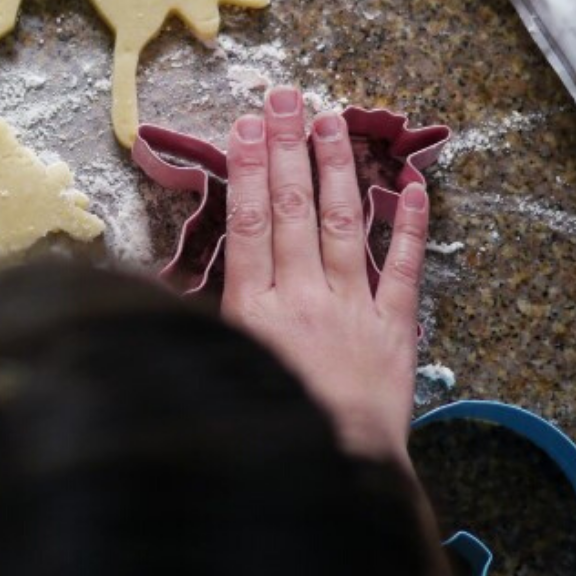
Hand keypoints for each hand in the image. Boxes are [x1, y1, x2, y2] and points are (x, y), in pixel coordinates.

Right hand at [220, 86, 427, 466]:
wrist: (334, 477)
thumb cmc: (267, 425)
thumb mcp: (219, 370)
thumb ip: (204, 321)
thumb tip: (164, 283)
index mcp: (255, 310)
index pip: (251, 223)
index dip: (248, 169)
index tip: (245, 125)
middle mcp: (304, 299)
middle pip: (294, 209)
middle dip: (286, 147)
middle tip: (283, 97)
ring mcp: (354, 309)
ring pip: (344, 224)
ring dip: (335, 167)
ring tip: (328, 119)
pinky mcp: (395, 328)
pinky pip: (405, 268)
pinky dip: (410, 226)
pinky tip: (411, 185)